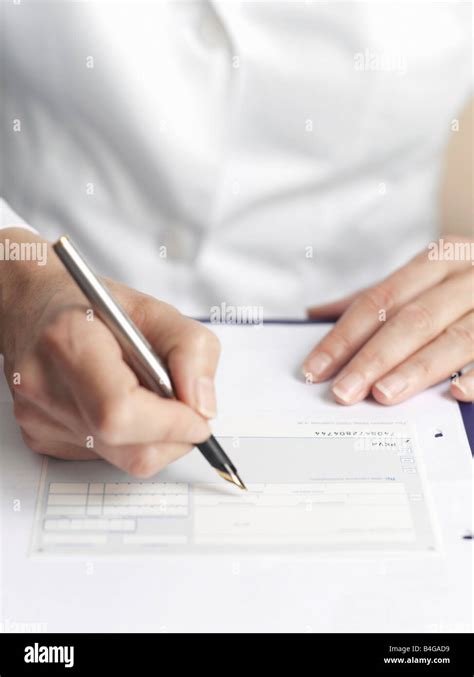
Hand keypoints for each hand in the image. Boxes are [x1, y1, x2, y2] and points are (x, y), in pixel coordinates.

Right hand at [0, 229, 219, 476]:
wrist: (35, 306)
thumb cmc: (93, 306)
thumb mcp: (156, 311)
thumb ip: (192, 351)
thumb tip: (203, 408)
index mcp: (70, 341)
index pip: (121, 412)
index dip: (170, 424)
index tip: (197, 417)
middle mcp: (44, 384)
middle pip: (124, 446)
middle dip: (171, 437)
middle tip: (184, 410)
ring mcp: (38, 416)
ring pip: (119, 458)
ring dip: (152, 438)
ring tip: (145, 396)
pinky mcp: (39, 437)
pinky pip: (103, 456)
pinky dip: (127, 439)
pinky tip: (118, 403)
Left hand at [303, 236, 472, 404]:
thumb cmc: (464, 280)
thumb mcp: (424, 277)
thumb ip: (376, 298)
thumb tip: (315, 313)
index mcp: (437, 260)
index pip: (379, 300)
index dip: (344, 336)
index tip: (315, 368)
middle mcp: (468, 275)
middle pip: (413, 319)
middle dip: (374, 358)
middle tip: (344, 392)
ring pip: (455, 337)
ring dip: (418, 369)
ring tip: (383, 395)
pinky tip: (456, 394)